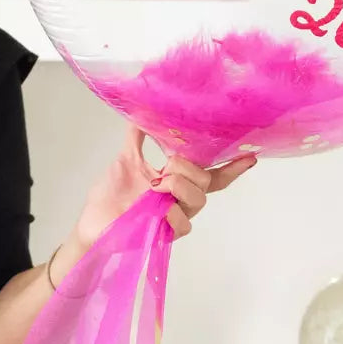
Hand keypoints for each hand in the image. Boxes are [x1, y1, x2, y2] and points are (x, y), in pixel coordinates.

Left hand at [70, 126, 255, 251]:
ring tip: (156, 185)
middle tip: (164, 168)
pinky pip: (183, 224)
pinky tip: (160, 210)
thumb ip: (137, 136)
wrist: (91, 222)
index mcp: (176, 180)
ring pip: (198, 200)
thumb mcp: (124, 159)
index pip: (211, 174)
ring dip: (179, 186)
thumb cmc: (109, 195)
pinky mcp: (164, 234)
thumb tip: (142, 109)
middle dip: (188, 168)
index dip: (232, 167)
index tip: (250, 156)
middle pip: (206, 181)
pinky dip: (173, 214)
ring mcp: (174, 216)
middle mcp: (180, 199)